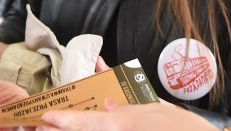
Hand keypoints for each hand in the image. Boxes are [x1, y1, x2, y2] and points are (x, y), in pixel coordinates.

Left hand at [34, 98, 218, 130]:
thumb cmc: (182, 128)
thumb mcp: (155, 110)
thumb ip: (129, 106)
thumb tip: (109, 103)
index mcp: (120, 124)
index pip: (84, 122)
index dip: (64, 120)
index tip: (48, 117)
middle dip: (69, 128)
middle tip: (48, 126)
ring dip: (84, 128)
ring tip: (66, 126)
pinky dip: (104, 126)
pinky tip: (110, 115)